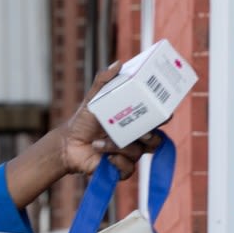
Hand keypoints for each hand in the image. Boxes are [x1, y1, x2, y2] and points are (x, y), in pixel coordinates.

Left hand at [60, 61, 162, 178]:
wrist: (68, 144)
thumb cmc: (83, 121)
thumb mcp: (93, 99)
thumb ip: (104, 82)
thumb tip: (118, 63)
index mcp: (133, 122)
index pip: (156, 120)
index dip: (164, 117)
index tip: (166, 113)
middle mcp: (135, 139)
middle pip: (155, 140)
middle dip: (150, 137)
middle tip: (142, 134)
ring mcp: (129, 154)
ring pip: (138, 153)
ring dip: (118, 147)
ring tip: (100, 142)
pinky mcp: (121, 169)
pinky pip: (128, 168)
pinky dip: (116, 161)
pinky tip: (104, 157)